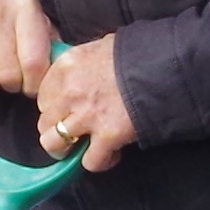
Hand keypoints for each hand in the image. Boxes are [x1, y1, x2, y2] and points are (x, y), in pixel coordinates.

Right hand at [0, 0, 59, 100]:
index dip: (36, 84)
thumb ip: (53, 51)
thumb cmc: (15, 30)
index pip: (33, 62)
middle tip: (14, 79)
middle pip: (9, 75)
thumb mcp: (39, 31)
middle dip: (15, 85)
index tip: (34, 84)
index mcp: (24, 6)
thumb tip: (58, 78)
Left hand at [35, 36, 137, 169]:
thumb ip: (85, 62)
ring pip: (55, 144)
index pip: (42, 96)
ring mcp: (87, 115)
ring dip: (68, 149)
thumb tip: (82, 71)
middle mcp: (70, 91)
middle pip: (44, 121)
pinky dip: (99, 162)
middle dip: (58, 129)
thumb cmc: (140, 53)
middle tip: (76, 131)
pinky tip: (111, 154)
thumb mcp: (104, 47)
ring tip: (84, 147)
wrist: (168, 66)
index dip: (54, 107)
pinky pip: (90, 161)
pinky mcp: (108, 136)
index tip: (66, 111)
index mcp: (67, 66)